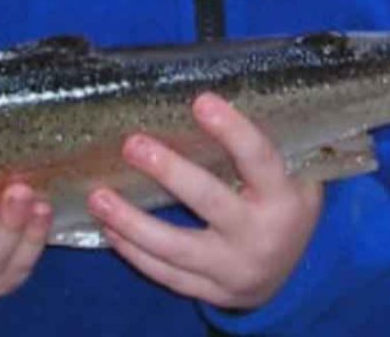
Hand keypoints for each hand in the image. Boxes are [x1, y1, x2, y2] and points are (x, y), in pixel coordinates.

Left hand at [86, 93, 320, 310]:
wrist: (291, 278)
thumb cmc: (282, 209)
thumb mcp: (289, 178)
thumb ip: (258, 151)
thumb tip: (209, 97)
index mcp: (283, 199)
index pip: (258, 160)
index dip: (232, 130)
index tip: (200, 102)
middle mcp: (259, 236)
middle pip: (209, 201)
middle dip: (169, 172)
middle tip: (132, 144)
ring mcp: (232, 269)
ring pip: (175, 247)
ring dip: (131, 222)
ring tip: (97, 197)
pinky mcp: (210, 292)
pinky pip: (165, 273)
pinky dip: (134, 252)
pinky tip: (109, 228)